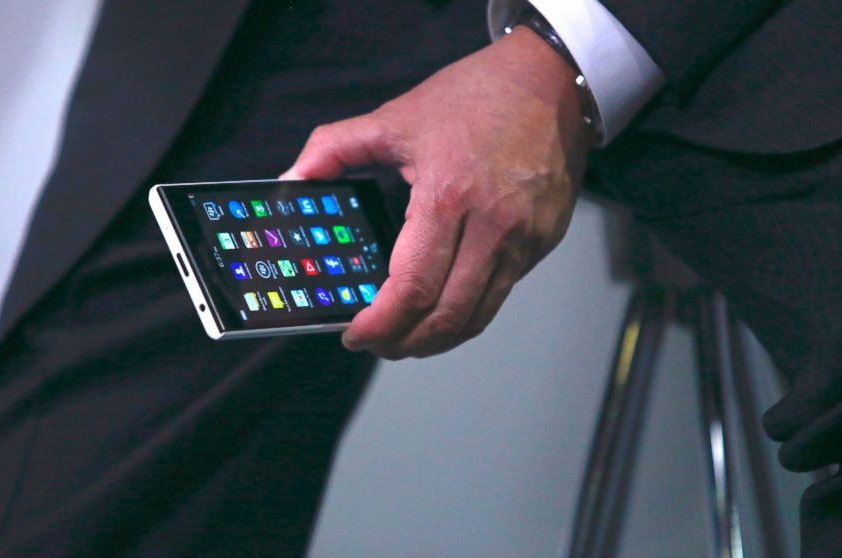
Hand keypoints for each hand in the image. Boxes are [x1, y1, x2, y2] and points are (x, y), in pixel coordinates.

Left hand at [282, 28, 593, 358]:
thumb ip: (334, 148)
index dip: (379, 323)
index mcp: (446, 196)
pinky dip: (468, 314)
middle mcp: (490, 226)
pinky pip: (501, 294)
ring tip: (408, 340)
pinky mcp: (542, 243)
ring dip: (438, 340)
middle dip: (404, 343)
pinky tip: (445, 310)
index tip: (355, 335)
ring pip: (477, 316)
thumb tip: (291, 181)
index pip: (410, 287)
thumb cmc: (476, 96)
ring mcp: (522, 239)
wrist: (551, 83)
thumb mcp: (396, 117)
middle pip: (445, 316)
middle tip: (378, 345)